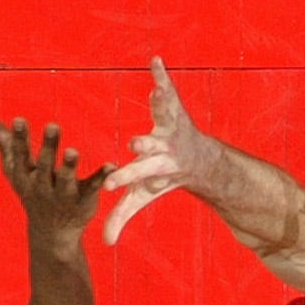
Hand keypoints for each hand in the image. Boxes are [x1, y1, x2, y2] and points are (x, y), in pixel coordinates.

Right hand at [0, 118, 107, 254]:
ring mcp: (63, 196)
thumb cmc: (32, 192)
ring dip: (69, 165)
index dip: (19, 139)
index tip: (19, 120)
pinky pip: (93, 188)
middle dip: (48, 147)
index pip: (19, 156)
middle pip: (44, 166)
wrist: (52, 233)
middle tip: (53, 126)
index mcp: (24, 177)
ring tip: (73, 150)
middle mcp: (41, 187)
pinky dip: (102, 177)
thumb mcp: (16, 171)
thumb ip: (4, 143)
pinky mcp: (83, 202)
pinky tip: (112, 165)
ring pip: (65, 180)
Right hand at [101, 57, 227, 243]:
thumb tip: (105, 244)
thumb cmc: (163, 178)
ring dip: (162, 103)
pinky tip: (155, 60)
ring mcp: (170, 126)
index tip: (107, 184)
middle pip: (151, 148)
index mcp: (155, 168)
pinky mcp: (173, 108)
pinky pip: (167, 90)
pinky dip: (161, 75)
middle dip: (144, 147)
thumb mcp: (143, 197)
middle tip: (134, 145)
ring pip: (166, 115)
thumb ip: (123, 216)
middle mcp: (164, 147)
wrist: (199, 162)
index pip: (136, 175)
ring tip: (158, 90)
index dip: (123, 179)